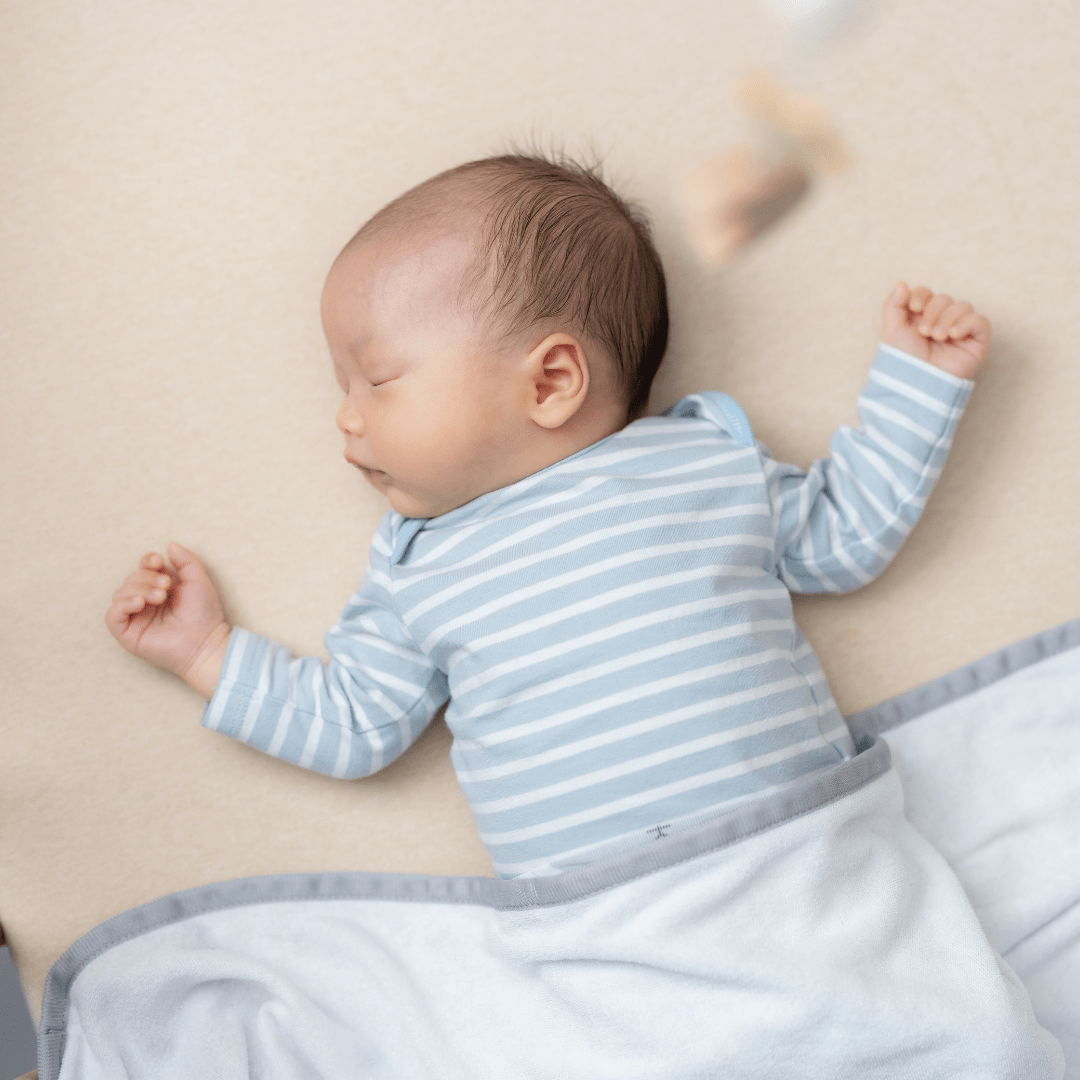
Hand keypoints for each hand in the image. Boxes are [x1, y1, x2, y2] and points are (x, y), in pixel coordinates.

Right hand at [105, 542, 229, 698]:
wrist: (205, 642)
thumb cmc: (204, 614)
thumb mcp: (198, 580)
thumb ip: (186, 560)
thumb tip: (170, 544)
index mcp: (160, 588)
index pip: (143, 567)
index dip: (147, 561)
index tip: (160, 562)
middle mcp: (145, 602)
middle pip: (131, 578)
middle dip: (147, 577)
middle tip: (166, 587)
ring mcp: (135, 618)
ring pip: (120, 593)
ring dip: (139, 588)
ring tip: (160, 596)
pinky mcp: (127, 634)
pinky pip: (112, 615)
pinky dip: (123, 604)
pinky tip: (140, 603)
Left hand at [883, 282, 990, 379]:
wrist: (916, 383)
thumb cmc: (903, 361)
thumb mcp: (892, 331)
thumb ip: (894, 305)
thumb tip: (901, 283)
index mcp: (922, 319)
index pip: (927, 293)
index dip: (922, 295)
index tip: (914, 307)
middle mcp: (942, 322)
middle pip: (944, 298)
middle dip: (933, 312)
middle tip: (925, 332)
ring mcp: (960, 332)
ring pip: (962, 306)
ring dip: (947, 319)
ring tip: (937, 337)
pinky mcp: (976, 342)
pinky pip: (980, 321)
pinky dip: (967, 323)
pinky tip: (954, 334)